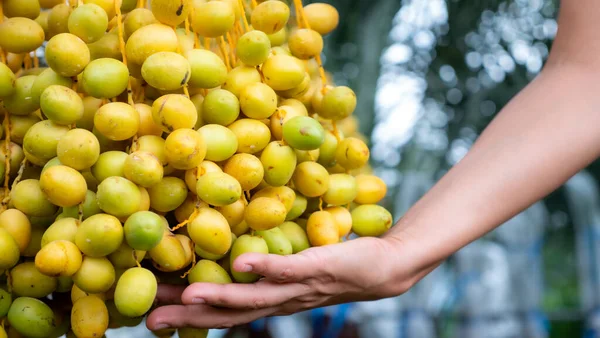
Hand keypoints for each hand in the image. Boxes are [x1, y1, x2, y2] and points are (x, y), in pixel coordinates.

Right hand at [145, 236, 424, 330]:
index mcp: (271, 302)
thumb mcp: (293, 271)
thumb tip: (233, 257)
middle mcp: (280, 302)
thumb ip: (267, 270)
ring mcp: (298, 287)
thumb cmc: (332, 266)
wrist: (382, 269)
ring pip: (254, 298)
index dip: (187, 318)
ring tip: (185, 298)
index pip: (223, 313)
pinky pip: (287, 268)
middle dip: (189, 319)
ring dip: (220, 299)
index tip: (149, 315)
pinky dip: (264, 267)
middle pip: (230, 315)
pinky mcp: (316, 266)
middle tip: (149, 321)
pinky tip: (240, 261)